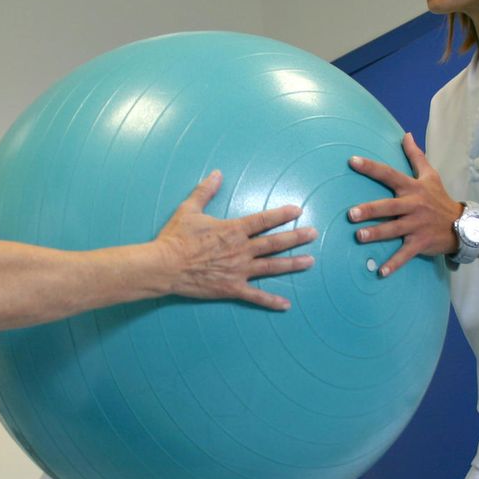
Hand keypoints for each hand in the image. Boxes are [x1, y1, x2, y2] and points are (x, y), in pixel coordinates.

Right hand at [157, 171, 315, 308]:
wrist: (164, 266)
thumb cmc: (176, 238)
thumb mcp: (189, 209)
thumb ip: (205, 191)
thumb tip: (217, 173)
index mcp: (233, 230)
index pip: (263, 220)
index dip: (282, 214)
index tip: (297, 210)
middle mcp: (241, 250)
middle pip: (274, 243)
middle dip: (296, 237)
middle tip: (313, 233)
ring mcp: (239, 270)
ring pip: (271, 267)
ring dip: (292, 264)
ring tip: (310, 261)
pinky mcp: (232, 288)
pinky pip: (255, 296)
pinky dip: (271, 301)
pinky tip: (286, 304)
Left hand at [347, 133, 460, 276]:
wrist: (463, 225)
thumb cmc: (440, 199)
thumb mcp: (430, 175)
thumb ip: (416, 156)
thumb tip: (406, 134)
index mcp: (412, 188)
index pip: (389, 174)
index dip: (371, 167)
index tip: (352, 161)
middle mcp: (413, 206)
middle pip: (389, 206)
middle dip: (371, 210)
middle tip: (351, 214)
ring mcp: (417, 226)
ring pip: (394, 230)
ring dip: (377, 234)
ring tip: (359, 237)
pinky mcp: (420, 243)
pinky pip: (405, 254)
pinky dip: (394, 264)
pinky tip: (380, 272)